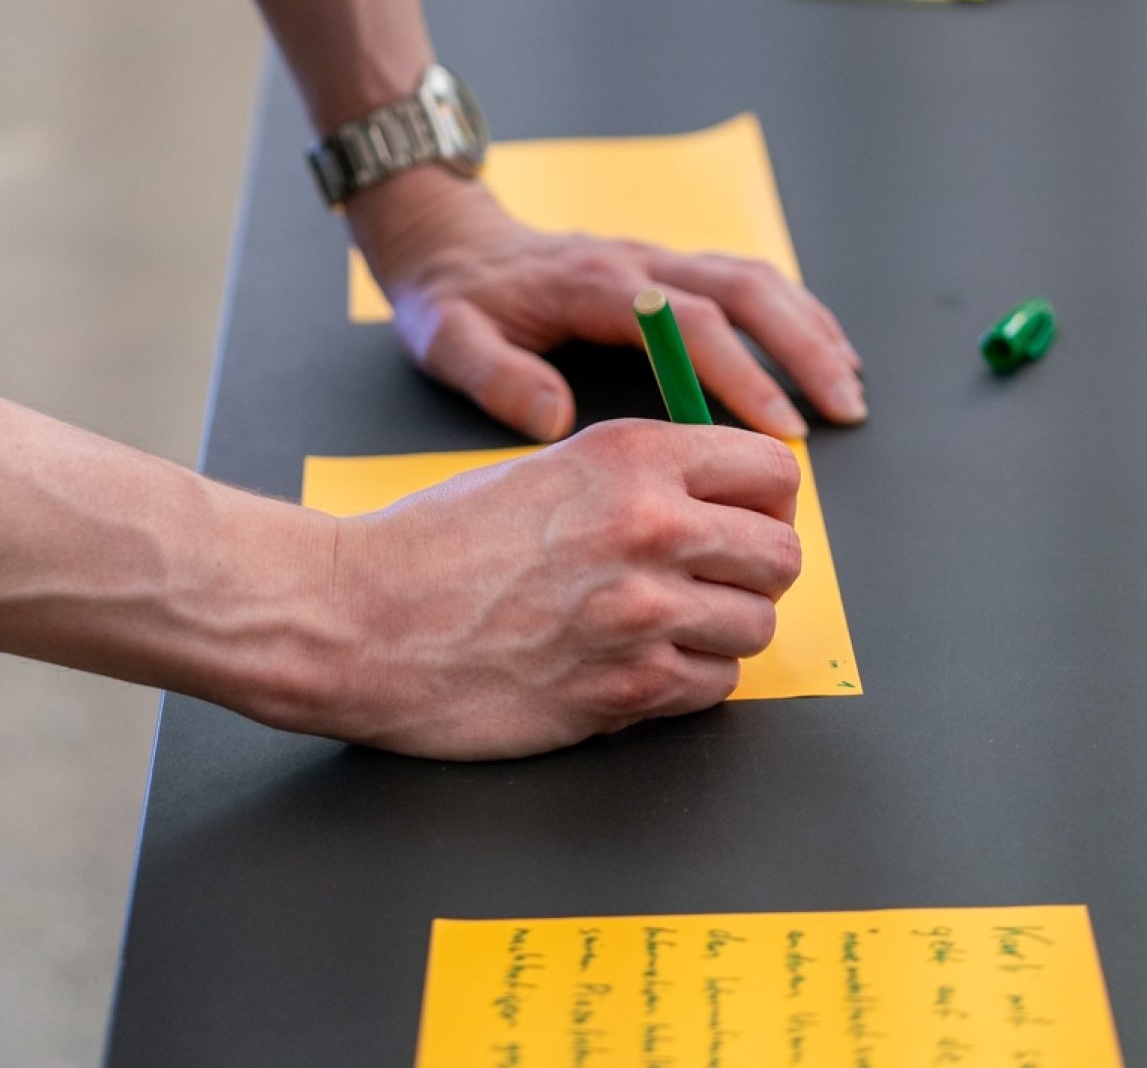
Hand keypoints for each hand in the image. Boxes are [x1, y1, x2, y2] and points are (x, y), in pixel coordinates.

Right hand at [312, 419, 802, 755]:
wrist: (364, 617)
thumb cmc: (440, 540)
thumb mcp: (549, 468)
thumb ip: (641, 479)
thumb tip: (718, 505)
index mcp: (633, 455)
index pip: (772, 469)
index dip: (766, 499)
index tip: (745, 516)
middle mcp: (651, 526)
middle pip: (782, 555)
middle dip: (754, 570)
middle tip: (712, 578)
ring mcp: (644, 613)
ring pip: (757, 628)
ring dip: (722, 631)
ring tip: (663, 624)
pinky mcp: (627, 690)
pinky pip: (712, 687)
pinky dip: (687, 681)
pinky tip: (635, 662)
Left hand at [349, 169, 866, 443]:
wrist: (446, 239)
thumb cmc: (453, 298)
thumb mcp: (449, 339)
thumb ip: (497, 377)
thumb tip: (556, 416)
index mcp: (596, 283)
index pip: (690, 322)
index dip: (741, 374)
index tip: (783, 430)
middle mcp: (639, 261)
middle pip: (743, 288)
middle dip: (802, 347)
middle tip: (846, 408)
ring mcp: (656, 258)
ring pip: (753, 276)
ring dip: (807, 326)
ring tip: (850, 384)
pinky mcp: (664, 265)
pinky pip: (743, 277)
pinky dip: (790, 311)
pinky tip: (820, 347)